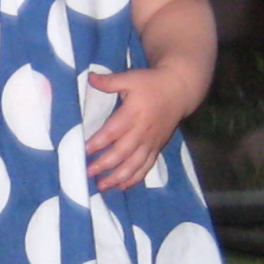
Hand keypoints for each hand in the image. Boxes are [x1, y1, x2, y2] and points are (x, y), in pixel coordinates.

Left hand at [83, 67, 187, 190]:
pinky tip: (122, 186)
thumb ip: (110, 81)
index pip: (113, 131)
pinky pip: (147, 166)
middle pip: (122, 152)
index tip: (84, 151)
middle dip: (104, 164)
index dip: (98, 142)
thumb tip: (89, 77)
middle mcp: (142, 131)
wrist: (179, 90)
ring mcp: (151, 142)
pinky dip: (135, 178)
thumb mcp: (131, 77)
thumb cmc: (151, 83)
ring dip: (118, 177)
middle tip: (87, 173)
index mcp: (133, 113)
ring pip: (134, 164)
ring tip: (102, 186)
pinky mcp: (157, 147)